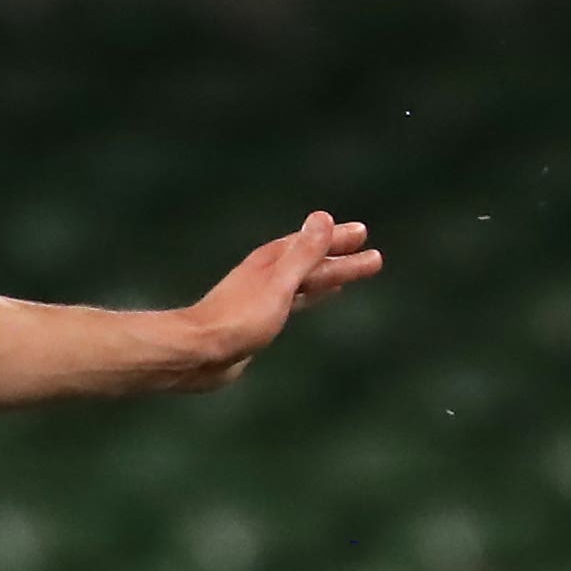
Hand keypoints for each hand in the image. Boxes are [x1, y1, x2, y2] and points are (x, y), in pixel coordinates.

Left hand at [177, 212, 381, 386]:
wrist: (197, 354)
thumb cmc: (237, 319)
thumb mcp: (278, 284)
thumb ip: (303, 254)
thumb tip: (323, 217)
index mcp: (270, 263)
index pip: (309, 243)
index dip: (335, 238)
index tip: (362, 233)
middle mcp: (265, 276)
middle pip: (310, 262)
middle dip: (339, 258)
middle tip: (373, 257)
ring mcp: (261, 299)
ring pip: (303, 283)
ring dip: (327, 277)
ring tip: (350, 275)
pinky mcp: (258, 322)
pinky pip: (293, 302)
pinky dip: (309, 296)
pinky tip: (314, 299)